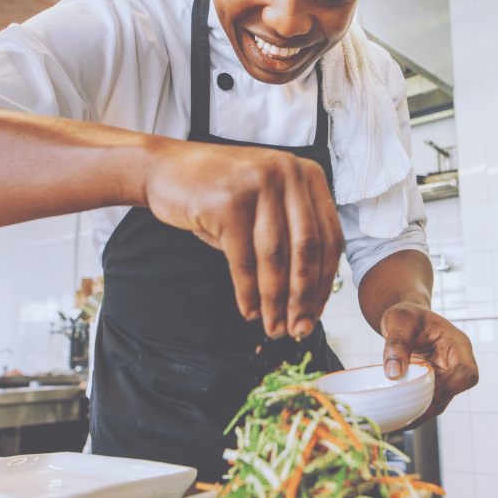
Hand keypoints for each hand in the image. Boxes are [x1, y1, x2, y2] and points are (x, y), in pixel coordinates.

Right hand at [144, 139, 343, 338]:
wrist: (167, 169)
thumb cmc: (222, 194)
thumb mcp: (268, 205)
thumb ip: (292, 237)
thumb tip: (309, 301)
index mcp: (310, 174)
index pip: (329, 237)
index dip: (325, 282)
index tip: (316, 313)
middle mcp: (289, 173)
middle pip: (307, 248)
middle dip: (303, 297)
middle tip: (299, 329)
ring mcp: (258, 184)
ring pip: (275, 257)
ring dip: (275, 301)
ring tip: (273, 328)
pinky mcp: (227, 201)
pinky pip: (243, 259)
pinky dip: (247, 292)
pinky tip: (249, 312)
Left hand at [380, 303, 477, 427]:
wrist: (405, 318)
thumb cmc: (407, 314)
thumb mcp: (400, 319)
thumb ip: (397, 342)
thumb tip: (393, 374)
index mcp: (457, 345)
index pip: (467, 372)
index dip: (452, 387)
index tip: (429, 392)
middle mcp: (455, 363)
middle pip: (454, 392)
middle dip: (432, 404)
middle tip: (406, 412)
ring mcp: (444, 376)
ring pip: (440, 402)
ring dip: (421, 412)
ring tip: (399, 420)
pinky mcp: (431, 384)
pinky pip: (427, 402)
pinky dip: (414, 411)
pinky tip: (397, 418)